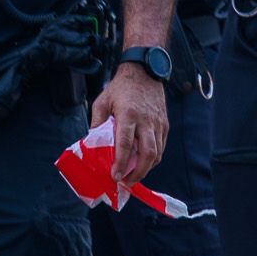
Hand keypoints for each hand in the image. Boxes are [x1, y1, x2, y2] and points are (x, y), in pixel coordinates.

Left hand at [93, 66, 169, 188]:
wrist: (144, 73)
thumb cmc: (120, 88)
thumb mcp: (102, 102)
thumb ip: (97, 123)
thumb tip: (91, 144)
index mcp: (128, 115)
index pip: (125, 144)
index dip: (121, 163)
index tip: (115, 176)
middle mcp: (146, 121)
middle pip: (147, 153)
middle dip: (138, 173)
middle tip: (126, 182)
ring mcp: (158, 123)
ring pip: (157, 153)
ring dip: (145, 169)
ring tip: (133, 176)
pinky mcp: (164, 125)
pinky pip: (160, 147)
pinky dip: (152, 159)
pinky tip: (141, 163)